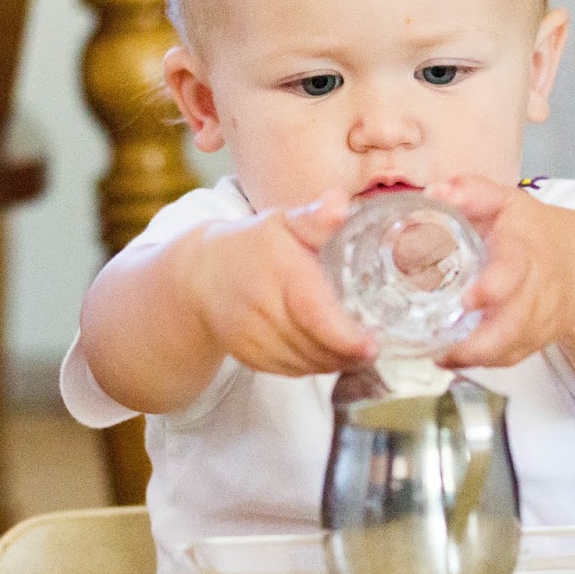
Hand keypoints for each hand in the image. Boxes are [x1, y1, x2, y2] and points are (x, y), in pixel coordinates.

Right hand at [187, 189, 375, 375]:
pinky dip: (313, 367)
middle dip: (350, 353)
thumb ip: (315, 217)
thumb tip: (339, 202)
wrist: (201, 275)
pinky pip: (290, 371)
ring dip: (334, 362)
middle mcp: (263, 309)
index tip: (372, 342)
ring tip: (356, 351)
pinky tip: (327, 354)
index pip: (314, 314)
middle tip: (373, 346)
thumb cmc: (254, 245)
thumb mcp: (284, 223)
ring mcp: (252, 338)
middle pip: (314, 346)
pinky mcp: (248, 357)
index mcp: (281, 273)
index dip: (346, 336)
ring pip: (305, 363)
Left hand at [427, 175, 574, 368]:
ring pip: (511, 348)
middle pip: (513, 325)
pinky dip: (484, 364)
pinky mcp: (536, 339)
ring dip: (476, 358)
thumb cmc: (533, 231)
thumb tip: (433, 193)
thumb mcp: (507, 202)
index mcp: (525, 252)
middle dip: (480, 342)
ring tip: (442, 356)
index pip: (513, 272)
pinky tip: (455, 360)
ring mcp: (538, 319)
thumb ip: (471, 193)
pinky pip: (512, 358)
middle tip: (444, 346)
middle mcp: (536, 291)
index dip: (492, 289)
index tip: (467, 300)